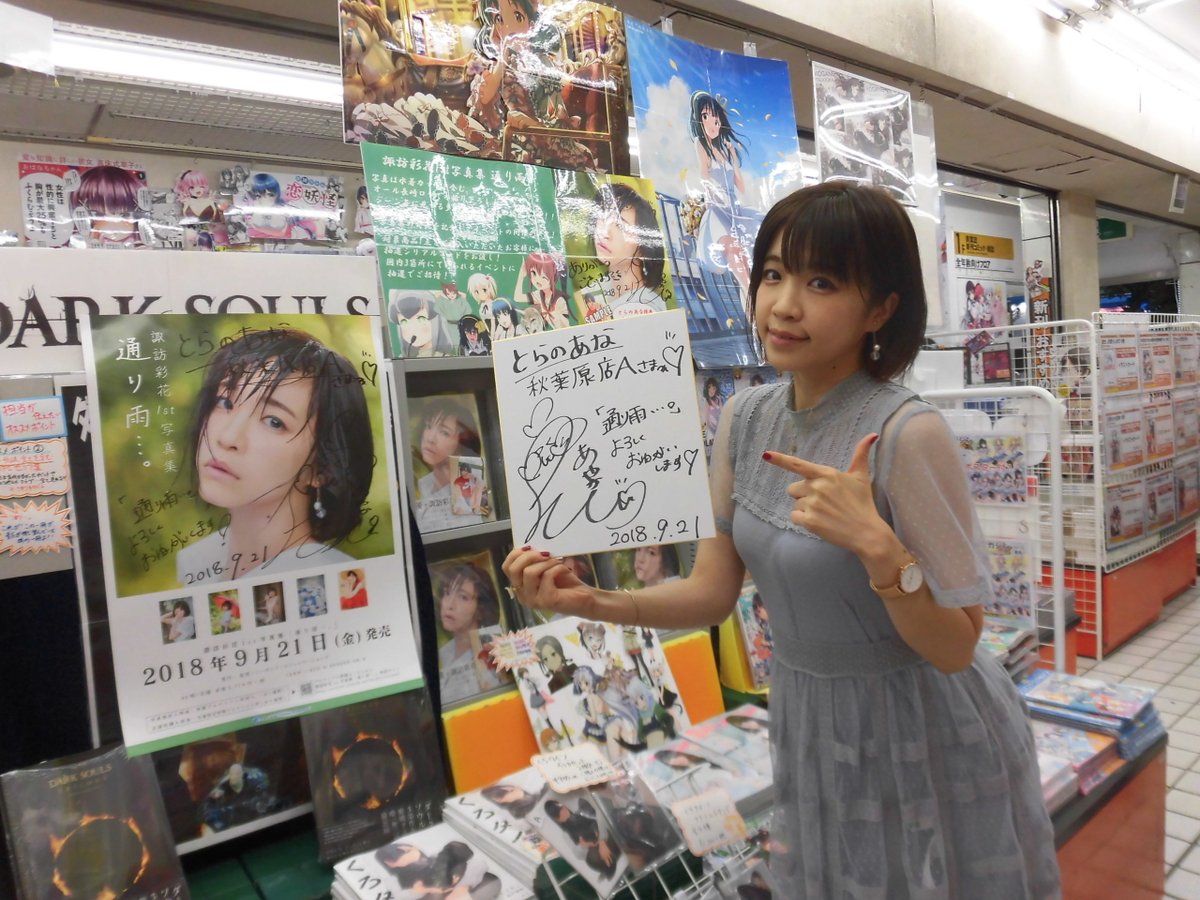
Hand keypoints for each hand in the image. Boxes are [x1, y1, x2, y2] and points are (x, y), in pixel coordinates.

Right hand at [502, 546, 596, 618]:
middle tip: (545, 552)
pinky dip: (557, 568)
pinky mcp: (547, 600)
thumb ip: (534, 560)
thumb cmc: (565, 582)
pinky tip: (566, 570)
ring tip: (558, 562)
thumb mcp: (546, 568)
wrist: (585, 598)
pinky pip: (546, 576)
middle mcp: (523, 595)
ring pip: (529, 572)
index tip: (530, 546)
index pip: (506, 568)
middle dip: (529, 556)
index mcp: (520, 587)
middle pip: (514, 570)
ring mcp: (534, 600)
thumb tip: (530, 545)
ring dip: (546, 562)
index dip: (515, 554)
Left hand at [763, 433, 888, 555]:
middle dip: (804, 495)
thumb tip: (873, 434)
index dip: (780, 459)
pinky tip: (819, 522)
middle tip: (823, 503)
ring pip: (795, 504)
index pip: (798, 465)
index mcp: (826, 474)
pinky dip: (803, 521)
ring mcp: (812, 504)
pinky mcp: (809, 521)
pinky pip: (794, 517)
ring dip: (805, 509)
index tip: (765, 455)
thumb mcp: (861, 477)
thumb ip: (860, 455)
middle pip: (794, 488)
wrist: (867, 532)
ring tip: (825, 513)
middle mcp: (817, 487)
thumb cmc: (863, 503)